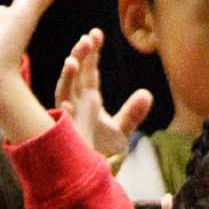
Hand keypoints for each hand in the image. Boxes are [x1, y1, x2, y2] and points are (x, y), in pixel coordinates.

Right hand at [54, 27, 150, 158]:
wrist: (89, 173)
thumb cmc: (100, 150)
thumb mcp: (121, 130)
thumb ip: (133, 113)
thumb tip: (147, 95)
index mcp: (88, 98)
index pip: (89, 70)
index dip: (92, 53)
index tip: (96, 35)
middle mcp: (76, 102)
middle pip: (76, 74)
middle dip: (80, 56)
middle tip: (87, 39)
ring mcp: (69, 116)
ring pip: (64, 91)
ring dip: (67, 77)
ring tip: (73, 61)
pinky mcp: (65, 134)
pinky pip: (61, 121)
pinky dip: (62, 112)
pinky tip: (65, 104)